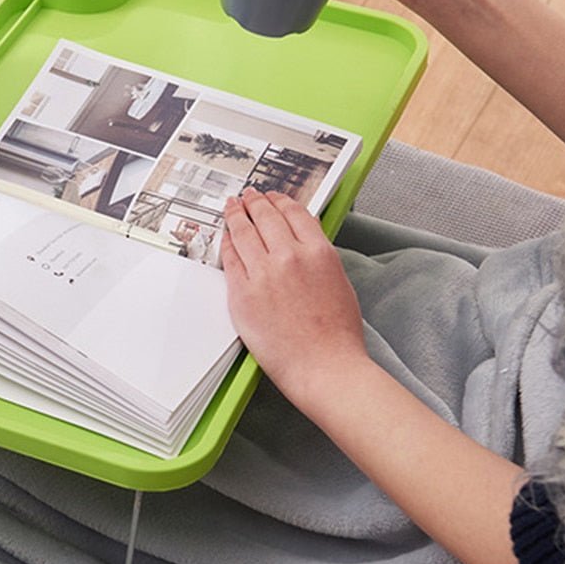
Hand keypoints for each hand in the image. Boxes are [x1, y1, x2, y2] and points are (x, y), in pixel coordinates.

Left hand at [221, 189, 367, 406]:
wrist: (323, 367)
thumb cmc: (336, 335)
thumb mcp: (338, 282)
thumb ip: (318, 257)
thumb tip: (303, 242)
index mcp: (318, 252)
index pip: (295, 213)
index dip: (281, 201)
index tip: (274, 197)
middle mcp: (289, 257)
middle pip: (265, 216)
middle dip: (255, 202)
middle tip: (248, 196)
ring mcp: (263, 274)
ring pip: (243, 232)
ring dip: (236, 215)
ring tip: (232, 207)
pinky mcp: (241, 293)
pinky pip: (229, 259)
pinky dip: (226, 244)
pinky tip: (225, 238)